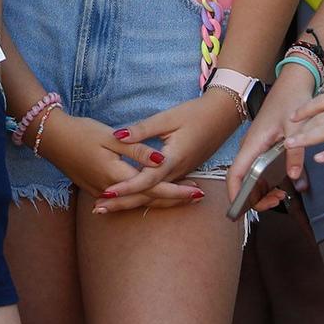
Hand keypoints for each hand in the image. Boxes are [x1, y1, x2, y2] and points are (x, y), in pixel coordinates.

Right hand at [34, 110, 209, 214]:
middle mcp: (110, 188)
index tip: (197, 191)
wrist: (51, 139)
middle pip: (148, 199)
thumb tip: (161, 160)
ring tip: (182, 197)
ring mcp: (101, 192)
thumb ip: (137, 149)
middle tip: (197, 196)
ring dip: (160, 201)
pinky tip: (152, 196)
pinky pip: (124, 200)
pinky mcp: (95, 190)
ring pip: (137, 202)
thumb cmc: (81, 132)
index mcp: (117, 173)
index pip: (153, 187)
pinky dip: (142, 199)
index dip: (177, 191)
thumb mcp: (110, 137)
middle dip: (174, 200)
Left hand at [96, 90, 245, 211]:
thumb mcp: (168, 118)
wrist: (224, 116)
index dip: (127, 187)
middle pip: (148, 194)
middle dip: (123, 203)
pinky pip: (161, 190)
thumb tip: (119, 135)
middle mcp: (177, 172)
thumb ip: (143, 129)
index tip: (108, 192)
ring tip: (108, 208)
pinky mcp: (181, 171)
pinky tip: (131, 199)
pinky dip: (145, 197)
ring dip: (131, 202)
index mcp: (173, 159)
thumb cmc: (196, 113)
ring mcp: (180, 174)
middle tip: (99, 210)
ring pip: (154, 195)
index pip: (146, 179)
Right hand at [226, 63, 317, 213]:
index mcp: (253, 143)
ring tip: (281, 196)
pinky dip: (266, 181)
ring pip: (250, 176)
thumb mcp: (297, 128)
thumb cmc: (291, 100)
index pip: (235, 173)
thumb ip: (295, 154)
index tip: (239, 210)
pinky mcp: (262, 146)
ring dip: (261, 191)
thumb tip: (294, 178)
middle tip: (276, 202)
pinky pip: (258, 169)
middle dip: (253, 197)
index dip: (234, 194)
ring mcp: (255, 147)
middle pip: (241, 179)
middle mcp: (250, 147)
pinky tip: (281, 186)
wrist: (293, 82)